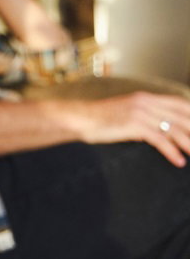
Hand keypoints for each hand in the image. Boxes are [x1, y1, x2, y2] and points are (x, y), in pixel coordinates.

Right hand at [72, 91, 189, 165]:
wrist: (80, 118)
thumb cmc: (100, 119)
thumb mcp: (125, 112)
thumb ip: (143, 116)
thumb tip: (160, 129)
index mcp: (145, 97)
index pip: (180, 103)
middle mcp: (146, 102)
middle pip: (182, 116)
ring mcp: (140, 112)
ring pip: (174, 128)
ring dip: (188, 143)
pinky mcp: (133, 124)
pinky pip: (160, 139)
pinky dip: (172, 151)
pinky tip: (178, 161)